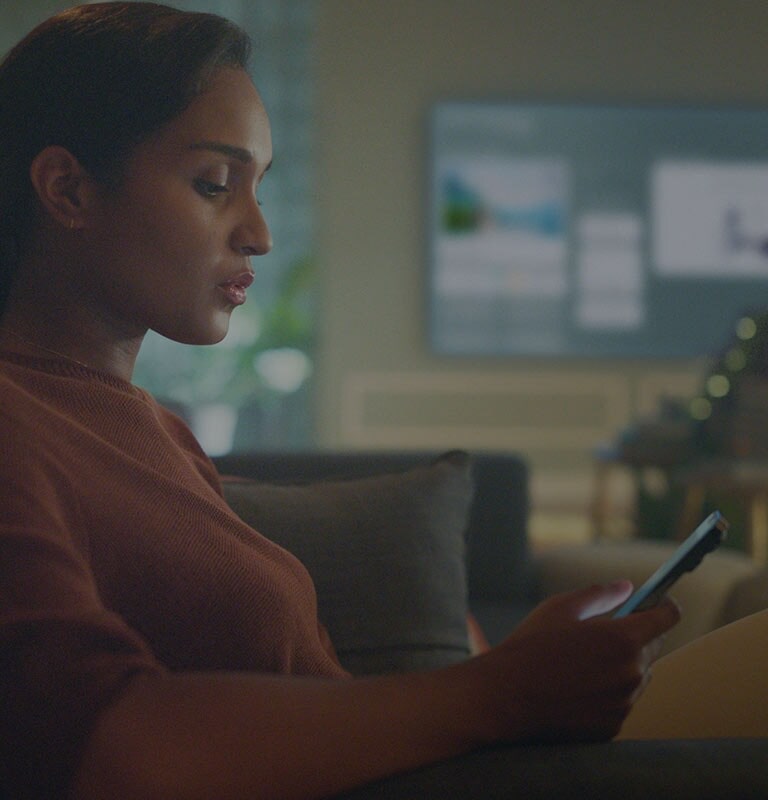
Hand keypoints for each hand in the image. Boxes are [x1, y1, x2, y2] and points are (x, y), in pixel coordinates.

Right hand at [472, 582, 679, 743]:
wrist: (505, 697)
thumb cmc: (531, 647)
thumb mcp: (560, 608)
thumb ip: (600, 594)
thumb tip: (627, 588)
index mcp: (622, 638)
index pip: (667, 617)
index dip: (665, 606)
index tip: (660, 602)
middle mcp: (632, 673)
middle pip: (653, 647)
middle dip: (636, 636)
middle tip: (604, 632)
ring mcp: (624, 704)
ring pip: (638, 677)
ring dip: (622, 665)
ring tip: (583, 662)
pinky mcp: (612, 727)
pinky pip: (621, 702)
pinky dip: (608, 692)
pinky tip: (577, 686)